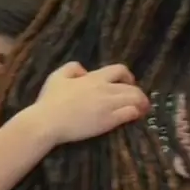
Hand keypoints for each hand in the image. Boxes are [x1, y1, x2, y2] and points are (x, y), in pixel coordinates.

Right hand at [34, 62, 149, 145]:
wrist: (48, 122)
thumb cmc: (50, 101)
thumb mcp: (56, 76)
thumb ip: (72, 68)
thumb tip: (84, 70)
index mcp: (93, 78)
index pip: (120, 70)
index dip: (128, 76)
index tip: (128, 84)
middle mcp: (104, 89)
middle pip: (132, 87)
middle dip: (139, 94)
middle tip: (140, 102)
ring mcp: (108, 105)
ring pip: (135, 99)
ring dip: (141, 104)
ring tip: (142, 111)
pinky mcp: (109, 120)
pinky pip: (130, 113)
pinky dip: (135, 114)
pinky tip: (134, 118)